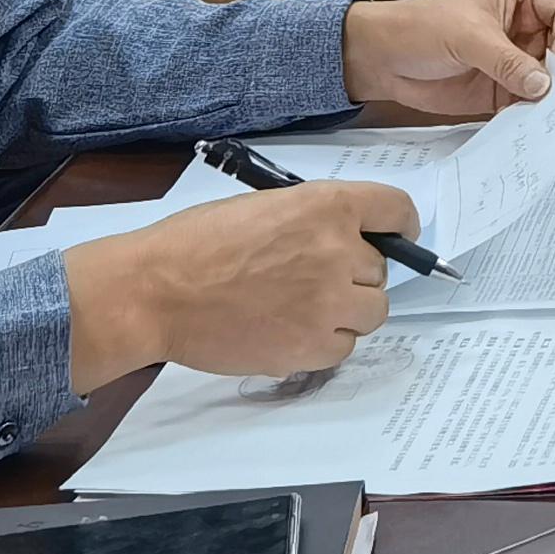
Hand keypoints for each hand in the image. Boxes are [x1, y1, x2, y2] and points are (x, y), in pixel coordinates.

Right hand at [64, 182, 410, 391]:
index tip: (395, 237)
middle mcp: (338, 252)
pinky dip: (325, 343)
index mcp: (328, 206)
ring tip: (304, 309)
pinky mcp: (310, 347)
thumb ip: (314, 220)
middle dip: (355, 274)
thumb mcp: (266, 206)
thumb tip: (348, 239)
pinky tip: (290, 332)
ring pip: (372, 311)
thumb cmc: (197, 243)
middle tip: (315, 279)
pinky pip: (344, 348)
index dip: (399, 226)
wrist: (155, 292)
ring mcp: (328, 303)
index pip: (397, 210)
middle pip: (380, 269)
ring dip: (347, 311)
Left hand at [342, 0, 554, 115]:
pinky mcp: (511, 88)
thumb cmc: (423, 29)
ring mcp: (524, 58)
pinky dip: (538, 113)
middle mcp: (533, 24)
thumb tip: (546, 86)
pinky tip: (528, 122)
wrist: (385, 60)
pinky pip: (537, 101)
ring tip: (539, 109)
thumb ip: (507, 61)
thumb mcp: (467, 37)